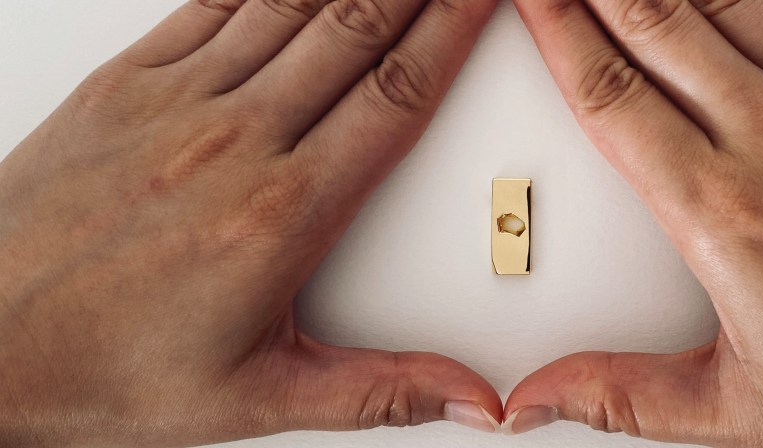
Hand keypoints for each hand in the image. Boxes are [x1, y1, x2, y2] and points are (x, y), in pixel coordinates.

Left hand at [0, 1, 501, 445]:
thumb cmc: (102, 368)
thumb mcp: (260, 398)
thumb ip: (379, 391)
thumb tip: (464, 400)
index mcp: (281, 214)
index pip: (397, 97)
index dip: (452, 32)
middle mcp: (233, 143)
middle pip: (355, 31)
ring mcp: (175, 105)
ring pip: (291, 7)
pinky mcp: (123, 86)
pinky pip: (212, 6)